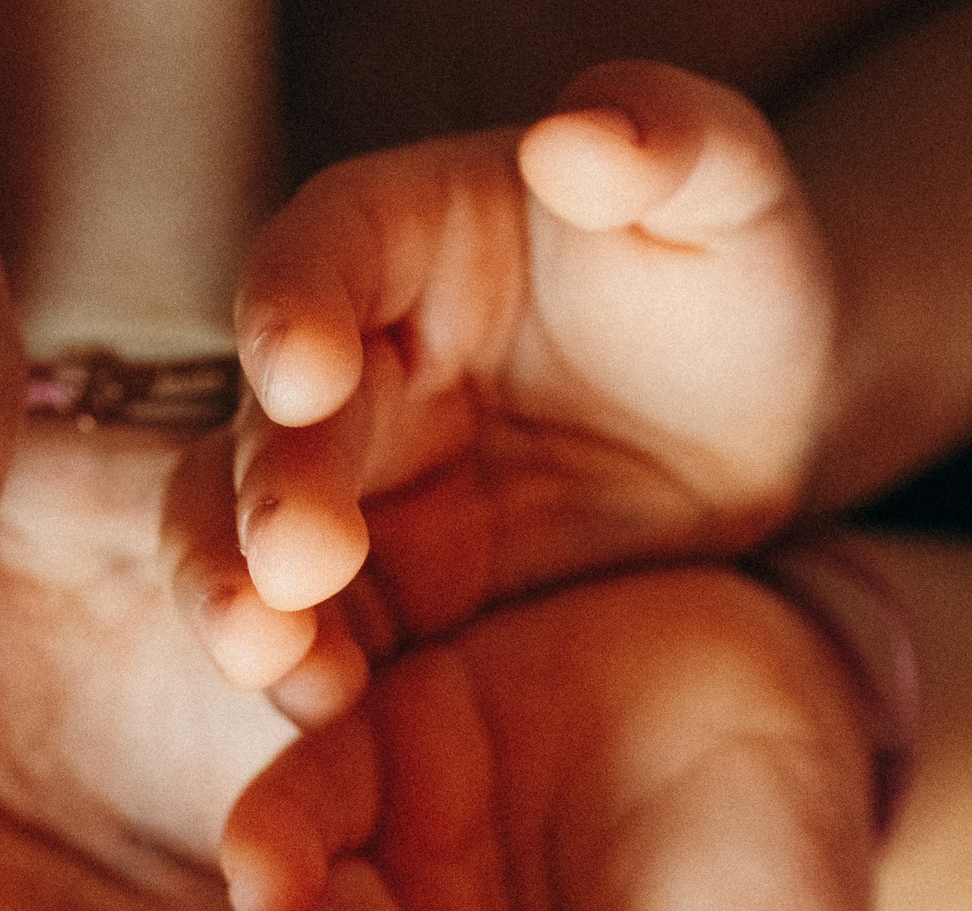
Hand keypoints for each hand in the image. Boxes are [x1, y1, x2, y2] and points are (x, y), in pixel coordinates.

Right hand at [174, 60, 829, 712]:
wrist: (739, 445)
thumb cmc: (723, 292)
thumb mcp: (734, 201)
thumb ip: (677, 140)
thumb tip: (579, 133)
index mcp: (402, 242)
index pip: (317, 252)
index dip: (290, 306)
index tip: (299, 371)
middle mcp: (341, 370)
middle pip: (256, 422)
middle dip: (260, 494)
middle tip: (294, 564)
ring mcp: (339, 495)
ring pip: (236, 539)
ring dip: (231, 596)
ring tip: (265, 660)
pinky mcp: (365, 603)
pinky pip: (306, 639)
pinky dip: (300, 677)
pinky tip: (325, 716)